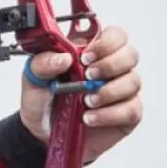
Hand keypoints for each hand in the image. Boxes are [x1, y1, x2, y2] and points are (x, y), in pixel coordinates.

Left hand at [19, 26, 142, 162]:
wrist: (41, 132)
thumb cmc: (43, 99)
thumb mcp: (34, 77)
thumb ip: (43, 62)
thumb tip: (63, 58)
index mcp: (91, 52)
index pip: (115, 35)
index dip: (106, 42)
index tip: (86, 57)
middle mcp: (111, 68)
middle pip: (130, 55)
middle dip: (110, 65)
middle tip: (88, 76)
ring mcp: (121, 91)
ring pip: (133, 82)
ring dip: (109, 91)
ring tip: (86, 101)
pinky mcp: (126, 114)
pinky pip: (131, 110)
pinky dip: (110, 114)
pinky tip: (90, 118)